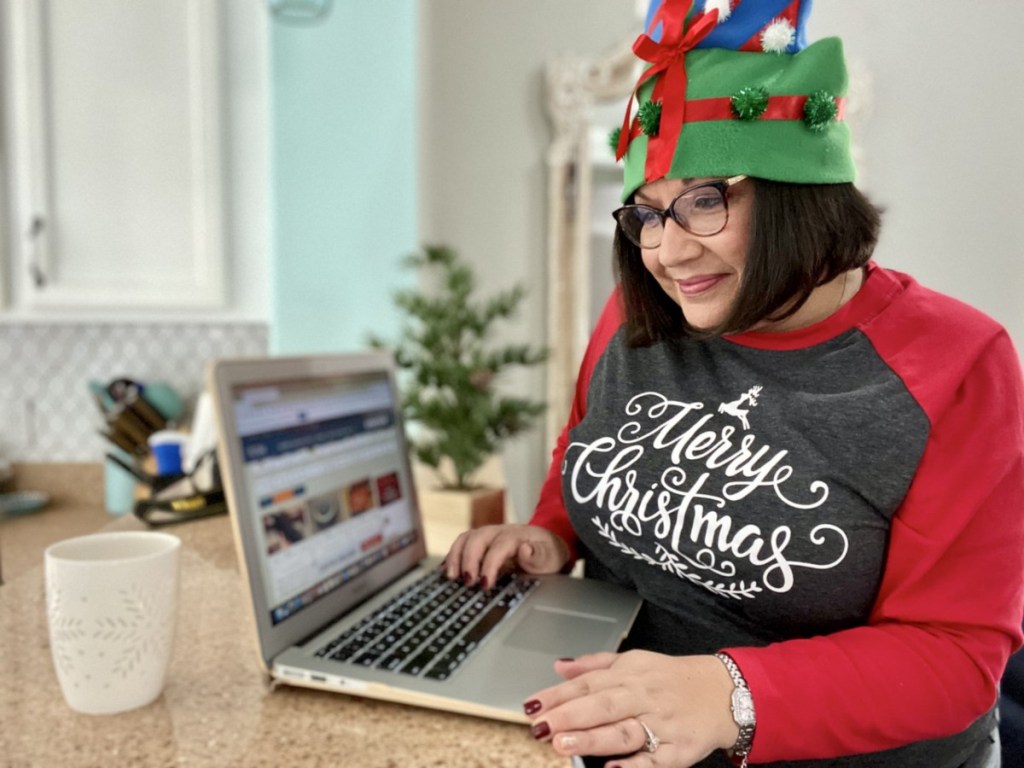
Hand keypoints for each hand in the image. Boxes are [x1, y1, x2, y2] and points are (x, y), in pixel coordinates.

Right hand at [442, 524, 568, 588]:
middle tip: (467, 582)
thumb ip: (538, 555)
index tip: (485, 584)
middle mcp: (499, 532)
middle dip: (468, 560)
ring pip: (465, 539)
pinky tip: (445, 570)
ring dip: (455, 556)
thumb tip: (525, 549)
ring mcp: (488, 535)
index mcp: (516, 535)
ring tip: (451, 577)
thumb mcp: (550, 557)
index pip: (498, 547)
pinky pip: (462, 544)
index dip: (489, 565)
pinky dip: (452, 556)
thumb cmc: (547, 553)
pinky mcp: (480, 542)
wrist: (547, 545)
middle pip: (477, 539)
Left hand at [524, 651, 739, 766]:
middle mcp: (643, 696)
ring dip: (593, 739)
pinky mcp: (678, 750)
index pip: (588, 683)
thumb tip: (559, 665)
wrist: (725, 693)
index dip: (558, 694)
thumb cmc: (673, 679)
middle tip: (542, 726)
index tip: (532, 705)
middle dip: (569, 716)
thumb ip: (594, 664)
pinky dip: (633, 765)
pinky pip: (654, 760)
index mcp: (630, 674)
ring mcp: (661, 724)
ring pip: (624, 731)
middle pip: (603, 705)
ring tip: (563, 744)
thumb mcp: (634, 661)